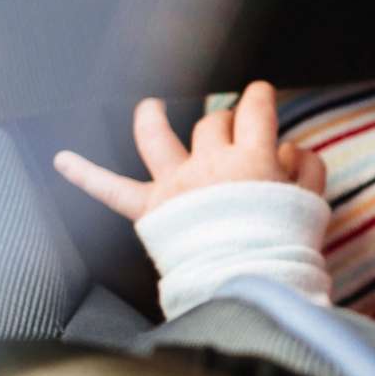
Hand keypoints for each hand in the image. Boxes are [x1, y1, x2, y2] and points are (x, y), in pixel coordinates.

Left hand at [53, 80, 325, 220]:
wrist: (249, 281)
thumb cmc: (284, 245)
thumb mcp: (312, 203)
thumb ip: (306, 169)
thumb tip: (291, 151)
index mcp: (252, 157)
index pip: (256, 110)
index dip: (260, 96)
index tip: (262, 94)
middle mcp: (209, 163)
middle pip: (211, 124)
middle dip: (223, 120)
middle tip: (232, 127)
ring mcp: (175, 184)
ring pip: (157, 136)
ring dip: (151, 117)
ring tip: (150, 107)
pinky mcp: (151, 211)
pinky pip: (112, 190)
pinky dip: (86, 175)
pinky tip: (62, 160)